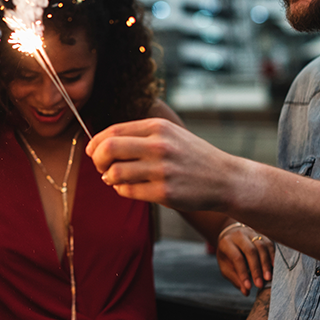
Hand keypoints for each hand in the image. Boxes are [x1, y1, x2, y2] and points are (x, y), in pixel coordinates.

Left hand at [86, 118, 245, 212]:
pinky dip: (122, 190)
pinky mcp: (165, 192)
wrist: (225, 179)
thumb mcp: (169, 134)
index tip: (93, 152)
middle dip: (97, 160)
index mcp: (157, 127)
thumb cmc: (191, 156)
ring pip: (115, 172)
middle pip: (108, 149)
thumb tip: (100, 144)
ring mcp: (162, 169)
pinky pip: (128, 191)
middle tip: (101, 167)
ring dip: (109, 178)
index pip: (112, 131)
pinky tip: (130, 188)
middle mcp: (159, 145)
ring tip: (117, 179)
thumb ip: (138, 135)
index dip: (96, 143)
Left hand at [216, 224, 274, 295]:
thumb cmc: (227, 255)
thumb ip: (235, 278)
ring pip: (261, 247)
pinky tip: (274, 267)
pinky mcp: (261, 235)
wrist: (230, 235)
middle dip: (256, 269)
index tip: (248, 287)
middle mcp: (239, 235)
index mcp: (226, 242)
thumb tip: (245, 292)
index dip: (243, 273)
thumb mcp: (225, 266)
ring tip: (268, 278)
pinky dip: (272, 256)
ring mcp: (251, 233)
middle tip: (260, 284)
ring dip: (266, 263)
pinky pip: (269, 244)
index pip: (236, 257)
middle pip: (250, 251)